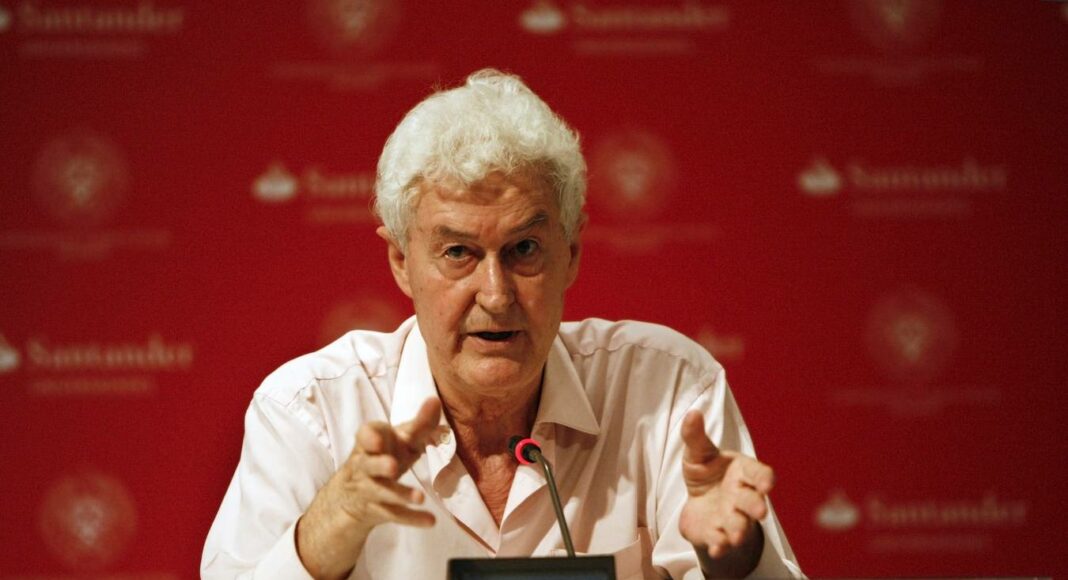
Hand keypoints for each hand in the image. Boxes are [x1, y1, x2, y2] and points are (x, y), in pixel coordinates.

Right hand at [297, 398, 447, 578]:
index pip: (364, 436)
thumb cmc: (383, 456)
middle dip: (379, 465)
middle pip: (368, 465)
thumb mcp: (399, 439)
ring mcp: (368, 490)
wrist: (351, 495)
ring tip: (420, 497)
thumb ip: (419, 423)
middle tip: (393, 466)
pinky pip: (393, 515)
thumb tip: (435, 400)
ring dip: (399, 494)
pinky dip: (411, 519)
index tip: (377, 441)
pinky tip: (430, 521)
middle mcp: (364, 465)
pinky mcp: (375, 510)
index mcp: (369, 443)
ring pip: (381, 492)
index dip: (370, 438)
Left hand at [678, 410, 772, 574]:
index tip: (768, 483)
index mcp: (742, 472)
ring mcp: (732, 518)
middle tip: (760, 512)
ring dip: (738, 530)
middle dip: (756, 507)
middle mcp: (742, 497)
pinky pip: (720, 541)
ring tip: (735, 536)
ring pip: (739, 525)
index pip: (758, 474)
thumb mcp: (697, 453)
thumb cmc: (706, 473)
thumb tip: (692, 413)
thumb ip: (695, 436)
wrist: (699, 503)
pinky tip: (716, 548)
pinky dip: (719, 545)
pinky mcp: (718, 535)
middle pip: (752, 502)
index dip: (764, 479)